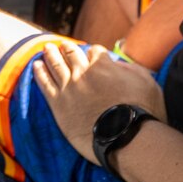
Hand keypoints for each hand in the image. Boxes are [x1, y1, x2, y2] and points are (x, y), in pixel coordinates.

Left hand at [31, 43, 161, 165]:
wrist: (125, 136)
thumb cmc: (142, 111)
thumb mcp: (147, 82)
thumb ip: (131, 69)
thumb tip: (118, 64)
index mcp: (104, 65)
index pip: (95, 52)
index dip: (94, 53)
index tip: (91, 55)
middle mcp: (83, 72)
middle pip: (71, 54)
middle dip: (66, 48)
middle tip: (61, 45)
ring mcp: (69, 88)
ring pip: (55, 64)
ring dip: (50, 54)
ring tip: (46, 48)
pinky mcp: (58, 105)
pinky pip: (44, 83)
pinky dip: (39, 72)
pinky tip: (35, 65)